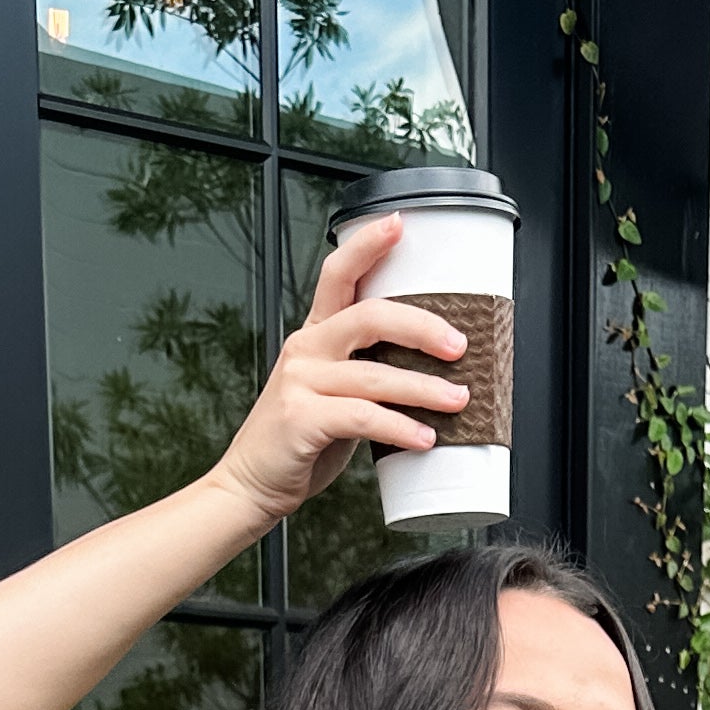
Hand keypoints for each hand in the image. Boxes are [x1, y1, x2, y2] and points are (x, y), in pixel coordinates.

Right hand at [212, 211, 471, 523]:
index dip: (367, 245)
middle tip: (458, 344)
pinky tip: (424, 438)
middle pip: (369, 316)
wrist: (251, 485)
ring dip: (425, 388)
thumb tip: (430, 374)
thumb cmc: (297, 443)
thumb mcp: (330, 394)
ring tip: (458, 400)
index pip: (338, 275)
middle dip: (422, 326)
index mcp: (315, 336)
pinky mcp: (302, 419)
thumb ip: (366, 374)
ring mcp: (301, 382)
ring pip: (375, 375)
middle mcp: (306, 349)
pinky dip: (400, 427)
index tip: (399, 224)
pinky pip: (364, 418)